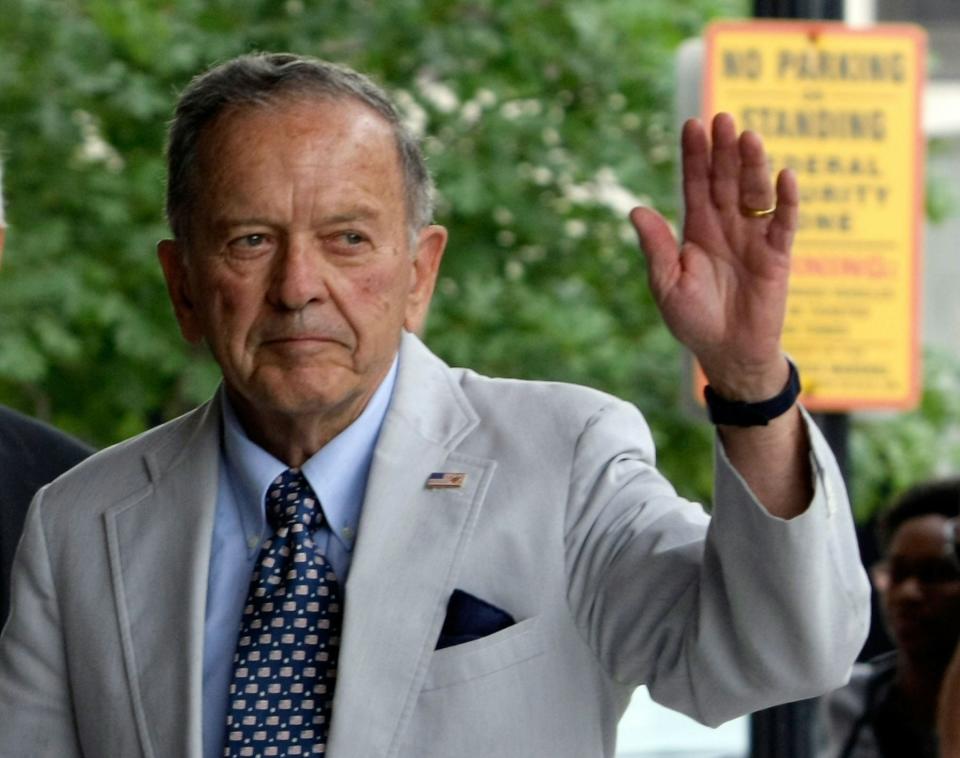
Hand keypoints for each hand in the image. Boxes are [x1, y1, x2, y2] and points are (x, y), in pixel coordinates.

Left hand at [629, 113, 797, 400]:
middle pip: (726, 180)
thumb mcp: (667, 284)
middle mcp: (726, 226)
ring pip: (754, 194)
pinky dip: (787, 202)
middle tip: (723, 118)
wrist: (727, 354)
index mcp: (696, 229)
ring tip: (749, 137)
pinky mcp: (777, 257)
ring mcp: (754, 238)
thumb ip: (656, 248)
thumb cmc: (693, 320)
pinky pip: (784, 225)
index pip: (696, 184)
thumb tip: (635, 209)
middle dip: (724, 150)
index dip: (694, 156)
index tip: (691, 125)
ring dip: (753, 166)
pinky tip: (785, 177)